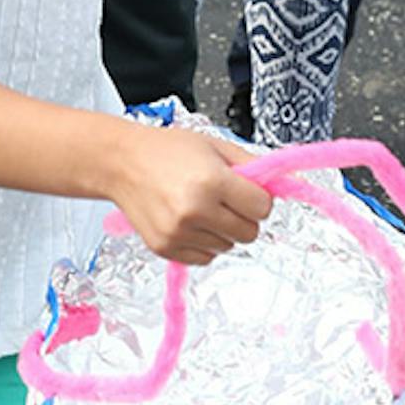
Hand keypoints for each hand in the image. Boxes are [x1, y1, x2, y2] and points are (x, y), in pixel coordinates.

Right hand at [108, 129, 272, 266]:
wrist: (122, 163)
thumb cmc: (166, 150)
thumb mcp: (215, 146)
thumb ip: (252, 165)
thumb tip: (283, 184)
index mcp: (211, 181)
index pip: (263, 207)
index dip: (258, 197)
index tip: (247, 190)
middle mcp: (195, 210)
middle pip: (250, 232)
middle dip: (244, 216)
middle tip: (226, 199)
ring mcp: (179, 233)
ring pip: (229, 247)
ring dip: (223, 230)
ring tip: (202, 207)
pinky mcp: (166, 249)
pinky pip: (206, 258)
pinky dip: (204, 243)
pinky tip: (190, 221)